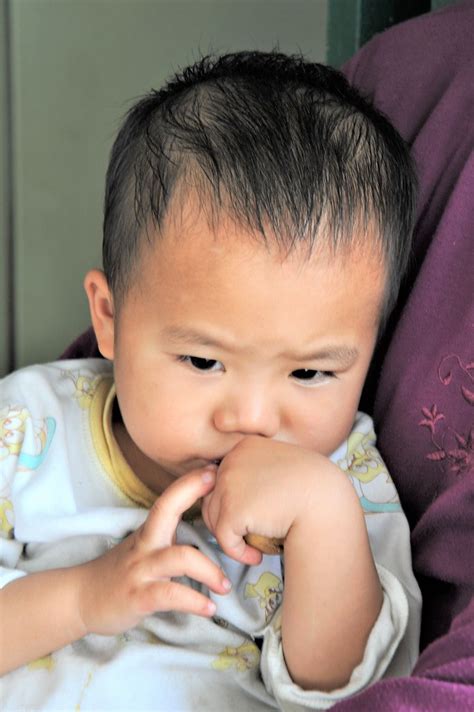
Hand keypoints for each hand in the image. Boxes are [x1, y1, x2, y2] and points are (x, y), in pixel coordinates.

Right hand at [77, 466, 230, 635]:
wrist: (81, 598)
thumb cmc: (120, 572)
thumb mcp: (144, 548)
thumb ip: (168, 537)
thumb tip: (207, 529)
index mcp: (149, 531)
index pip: (168, 498)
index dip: (189, 482)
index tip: (214, 470)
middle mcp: (145, 544)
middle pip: (166, 510)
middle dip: (192, 494)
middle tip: (223, 496)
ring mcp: (141, 569)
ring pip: (180, 558)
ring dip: (209, 570)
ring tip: (225, 586)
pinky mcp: (138, 597)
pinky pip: (171, 595)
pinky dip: (194, 602)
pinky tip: (209, 609)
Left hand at [202, 436, 335, 563]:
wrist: (327, 503)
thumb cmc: (313, 489)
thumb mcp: (282, 467)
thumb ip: (258, 473)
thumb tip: (235, 496)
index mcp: (244, 447)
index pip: (224, 477)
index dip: (236, 500)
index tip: (258, 515)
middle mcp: (231, 461)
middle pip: (213, 497)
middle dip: (229, 520)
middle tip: (253, 534)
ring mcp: (229, 484)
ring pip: (214, 518)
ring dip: (232, 537)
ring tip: (255, 545)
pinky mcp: (232, 510)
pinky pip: (224, 539)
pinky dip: (238, 552)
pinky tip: (257, 556)